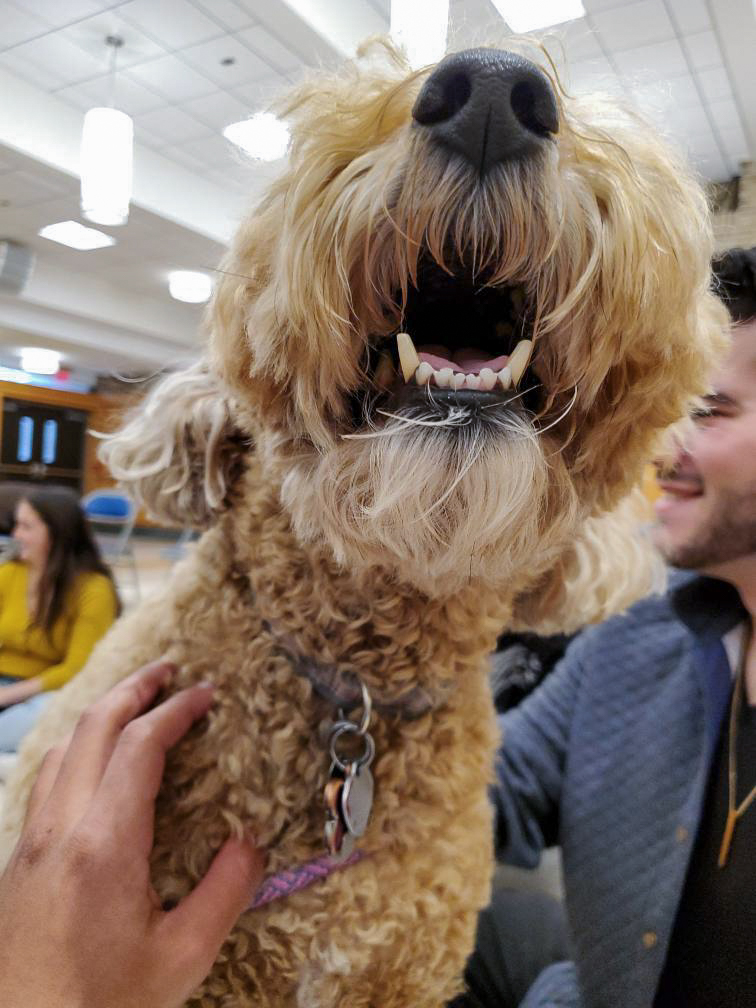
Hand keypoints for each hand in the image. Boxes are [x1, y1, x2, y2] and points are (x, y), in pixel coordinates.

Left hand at [0, 660, 263, 1007]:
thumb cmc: (101, 1006)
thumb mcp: (182, 958)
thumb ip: (226, 891)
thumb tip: (250, 839)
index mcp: (104, 844)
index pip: (140, 746)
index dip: (176, 709)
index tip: (207, 692)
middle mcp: (60, 830)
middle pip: (93, 727)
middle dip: (135, 688)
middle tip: (169, 669)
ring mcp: (30, 843)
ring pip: (62, 748)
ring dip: (101, 714)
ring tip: (135, 704)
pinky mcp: (17, 862)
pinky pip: (45, 780)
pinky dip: (76, 747)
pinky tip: (93, 763)